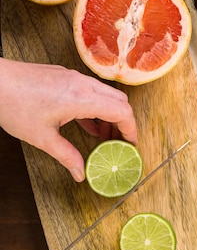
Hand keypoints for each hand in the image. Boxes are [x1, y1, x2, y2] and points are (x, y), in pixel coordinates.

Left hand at [0, 58, 137, 181]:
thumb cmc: (13, 105)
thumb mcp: (43, 138)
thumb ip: (67, 156)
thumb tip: (80, 173)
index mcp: (81, 98)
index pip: (122, 111)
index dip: (131, 129)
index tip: (130, 145)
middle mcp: (82, 84)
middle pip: (119, 101)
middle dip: (124, 123)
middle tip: (120, 143)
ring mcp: (73, 78)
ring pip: (106, 95)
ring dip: (110, 115)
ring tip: (104, 138)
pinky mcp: (64, 76)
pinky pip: (91, 91)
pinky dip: (96, 108)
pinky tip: (88, 125)